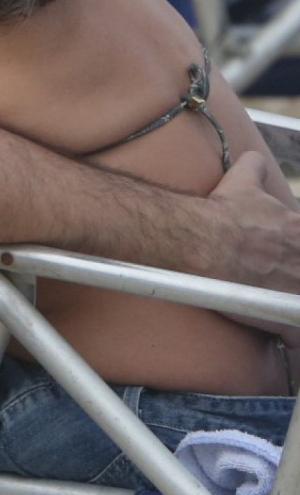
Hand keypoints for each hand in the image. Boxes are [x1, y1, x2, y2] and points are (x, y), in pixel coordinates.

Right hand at [204, 151, 299, 340]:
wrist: (202, 241)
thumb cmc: (223, 213)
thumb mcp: (242, 181)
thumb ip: (254, 168)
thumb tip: (253, 159)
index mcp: (299, 230)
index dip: (295, 252)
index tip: (287, 255)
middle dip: (294, 276)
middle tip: (280, 278)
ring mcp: (298, 289)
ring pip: (299, 301)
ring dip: (290, 301)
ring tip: (278, 301)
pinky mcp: (286, 316)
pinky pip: (296, 335)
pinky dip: (289, 335)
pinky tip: (281, 333)